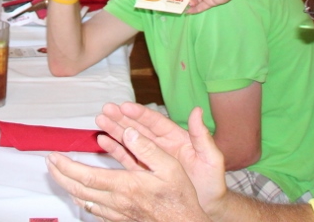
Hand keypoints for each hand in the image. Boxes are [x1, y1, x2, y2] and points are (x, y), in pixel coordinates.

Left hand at [46, 119, 210, 221]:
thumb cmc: (179, 198)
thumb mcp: (170, 167)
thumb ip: (147, 149)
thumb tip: (129, 132)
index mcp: (126, 186)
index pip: (87, 177)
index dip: (67, 167)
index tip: (54, 156)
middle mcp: (118, 201)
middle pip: (79, 190)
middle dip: (60, 175)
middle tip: (50, 163)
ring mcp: (117, 213)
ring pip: (84, 201)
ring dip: (68, 187)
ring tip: (60, 174)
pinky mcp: (121, 219)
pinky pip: (95, 211)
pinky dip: (82, 200)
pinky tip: (81, 195)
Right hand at [97, 103, 227, 215]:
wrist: (209, 207)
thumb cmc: (212, 184)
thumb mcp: (211, 159)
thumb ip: (202, 136)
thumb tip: (197, 111)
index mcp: (177, 138)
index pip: (156, 122)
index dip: (140, 114)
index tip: (125, 106)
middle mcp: (162, 145)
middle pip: (139, 128)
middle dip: (122, 118)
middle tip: (106, 109)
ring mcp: (153, 158)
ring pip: (131, 140)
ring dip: (115, 130)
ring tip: (100, 121)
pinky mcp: (146, 172)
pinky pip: (128, 158)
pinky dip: (116, 149)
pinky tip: (104, 142)